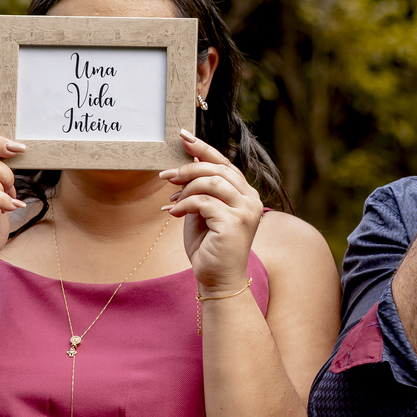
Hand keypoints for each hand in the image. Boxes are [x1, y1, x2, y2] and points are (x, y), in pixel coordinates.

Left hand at [159, 130, 261, 293]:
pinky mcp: (234, 223)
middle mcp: (251, 200)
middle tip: (165, 174)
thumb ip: (202, 189)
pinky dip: (185, 205)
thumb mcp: (203, 212)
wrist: (218, 280)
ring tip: (170, 198)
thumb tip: (192, 161)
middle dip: (188, 168)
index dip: (204, 148)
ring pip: (212, 182)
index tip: (183, 136)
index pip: (225, 163)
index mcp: (246, 195)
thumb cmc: (209, 247)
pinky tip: (173, 214)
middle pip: (218, 169)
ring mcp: (246, 211)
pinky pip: (204, 202)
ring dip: (186, 187)